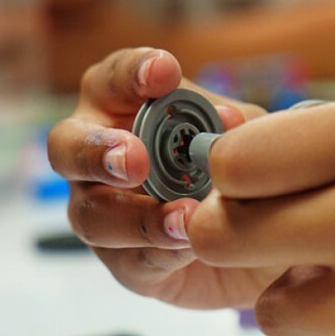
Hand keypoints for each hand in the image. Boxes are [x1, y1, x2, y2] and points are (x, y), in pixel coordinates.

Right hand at [47, 47, 279, 308]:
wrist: (267, 242)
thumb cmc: (240, 170)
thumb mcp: (249, 140)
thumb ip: (237, 126)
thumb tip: (228, 121)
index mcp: (123, 106)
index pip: (113, 79)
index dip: (132, 73)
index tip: (164, 71)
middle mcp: (99, 154)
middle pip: (67, 145)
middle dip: (96, 151)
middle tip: (133, 159)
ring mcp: (103, 211)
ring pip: (93, 214)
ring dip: (137, 216)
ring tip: (185, 216)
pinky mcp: (126, 264)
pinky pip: (128, 261)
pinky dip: (160, 252)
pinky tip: (190, 245)